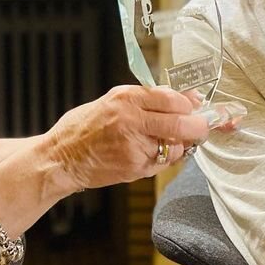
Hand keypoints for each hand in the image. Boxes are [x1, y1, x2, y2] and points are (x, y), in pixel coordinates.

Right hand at [42, 85, 214, 193]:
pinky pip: (162, 163)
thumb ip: (147, 99)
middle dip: (199, 127)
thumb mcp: (113, 101)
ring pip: (175, 147)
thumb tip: (185, 99)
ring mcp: (133, 145)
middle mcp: (131, 119)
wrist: (62, 157)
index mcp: (126, 98)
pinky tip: (148, 154)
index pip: (172, 98)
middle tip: (201, 128)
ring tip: (164, 142)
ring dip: (178, 146)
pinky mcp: (134, 167)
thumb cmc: (86, 127)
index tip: (195, 107)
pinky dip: (163, 159)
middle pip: (181, 123)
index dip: (189, 104)